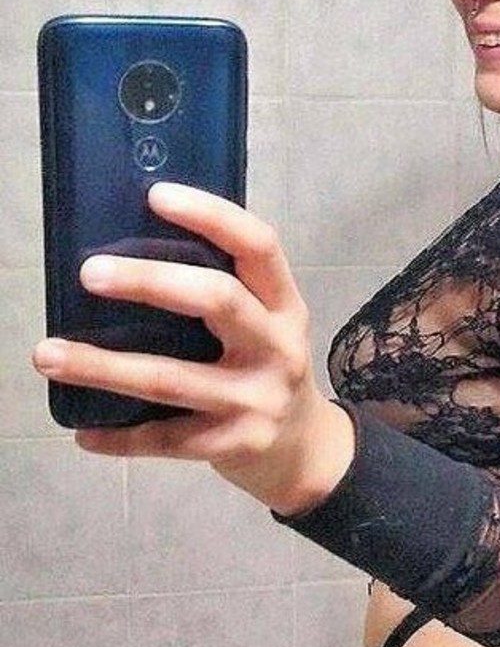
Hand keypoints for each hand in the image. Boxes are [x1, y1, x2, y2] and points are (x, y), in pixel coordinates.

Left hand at [31, 183, 354, 513]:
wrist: (305, 450)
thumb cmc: (264, 369)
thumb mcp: (265, 323)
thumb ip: (221, 291)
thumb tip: (126, 251)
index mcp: (284, 304)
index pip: (258, 245)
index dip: (211, 215)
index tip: (155, 195)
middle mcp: (278, 346)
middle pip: (217, 300)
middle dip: (148, 282)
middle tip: (88, 273)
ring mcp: (259, 399)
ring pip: (172, 379)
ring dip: (103, 367)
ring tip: (47, 355)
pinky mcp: (237, 444)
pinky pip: (167, 439)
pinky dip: (120, 437)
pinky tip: (83, 433)